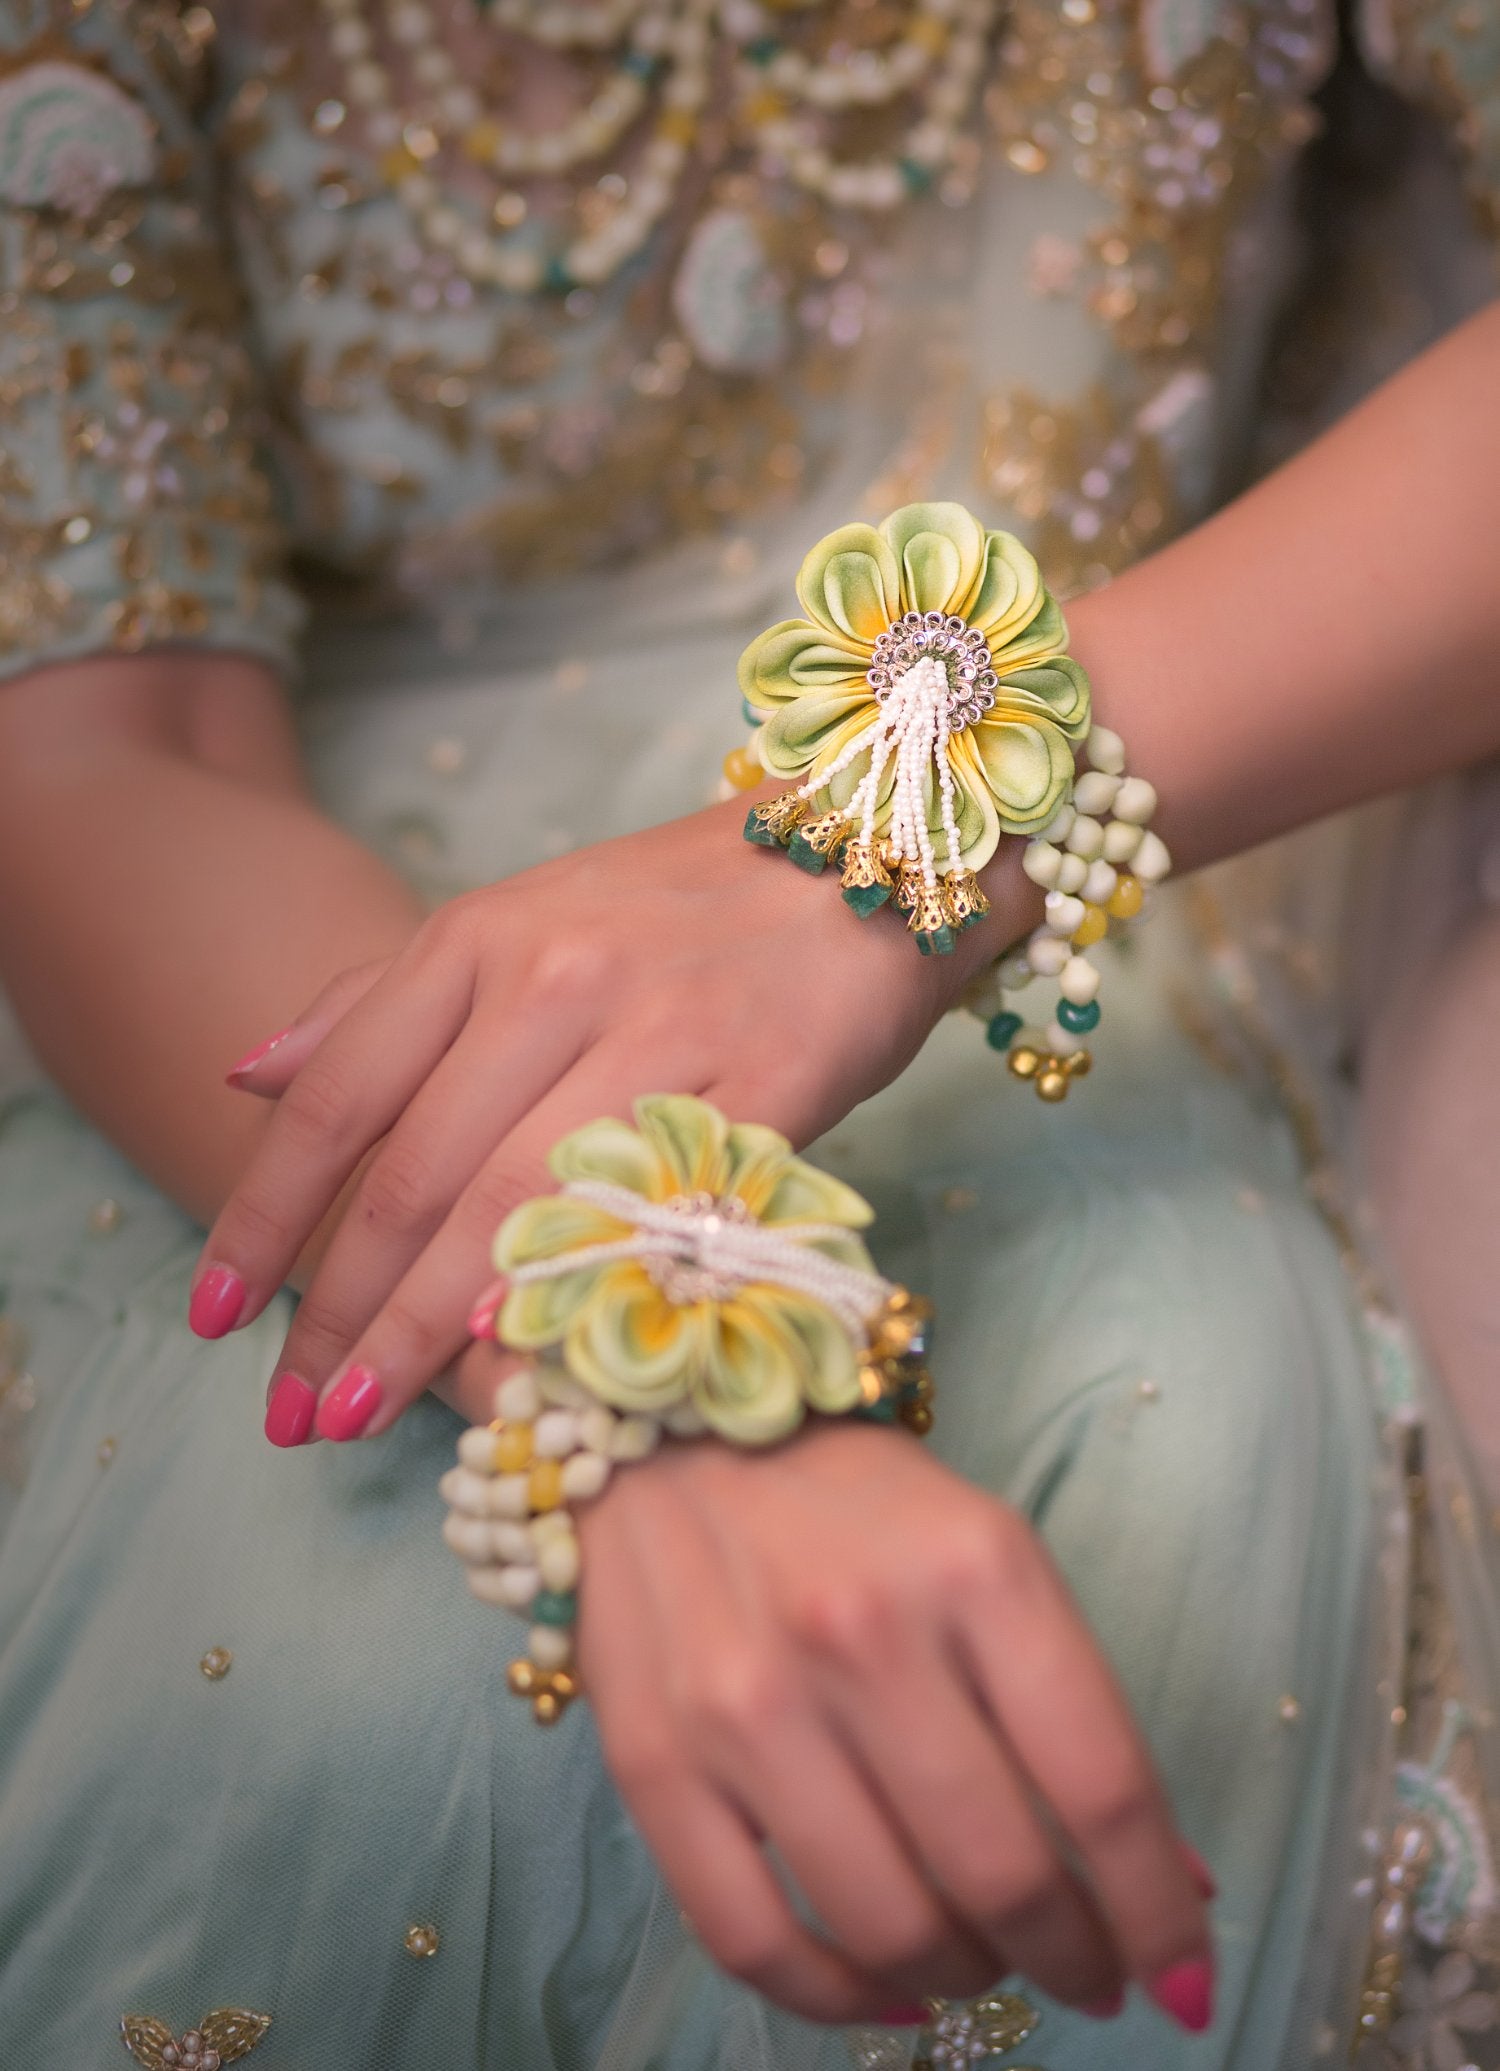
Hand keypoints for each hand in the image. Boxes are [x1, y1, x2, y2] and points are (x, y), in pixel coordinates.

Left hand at [192, 793, 1025, 1436]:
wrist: (873, 852)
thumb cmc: (683, 907)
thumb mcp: (517, 918)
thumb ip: (384, 999)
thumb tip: (246, 1071)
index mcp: (481, 938)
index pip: (343, 1096)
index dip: (268, 1213)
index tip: (215, 1312)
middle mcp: (554, 979)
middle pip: (414, 1171)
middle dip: (337, 1306)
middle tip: (288, 1410)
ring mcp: (663, 1029)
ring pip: (516, 1202)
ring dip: (423, 1325)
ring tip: (360, 1416)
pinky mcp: (769, 1083)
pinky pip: (652, 1206)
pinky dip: (577, 1286)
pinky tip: (515, 1362)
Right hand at [575, 1418, 1214, 2027]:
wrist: (667, 1438)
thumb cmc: (855, 1505)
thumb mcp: (990, 1555)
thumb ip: (1072, 1707)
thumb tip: (1166, 1880)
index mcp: (975, 1567)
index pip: (1103, 1785)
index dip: (1159, 1913)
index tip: (1181, 1979)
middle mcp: (862, 1635)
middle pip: (1001, 1874)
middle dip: (1070, 1958)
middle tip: (1084, 1971)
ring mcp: (746, 1704)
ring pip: (886, 1926)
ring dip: (961, 1977)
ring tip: (979, 1962)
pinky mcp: (653, 1759)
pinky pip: (751, 1939)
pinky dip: (834, 2000)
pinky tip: (880, 1990)